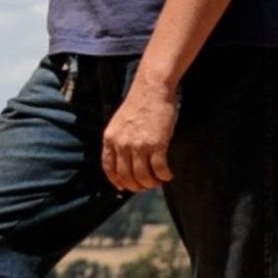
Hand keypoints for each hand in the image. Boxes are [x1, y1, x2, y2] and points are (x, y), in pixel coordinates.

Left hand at [101, 77, 177, 193]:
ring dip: (151, 183)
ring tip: (158, 181)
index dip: (116, 181)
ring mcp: (138, 145)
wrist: (151, 90)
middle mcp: (121, 144)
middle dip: (136, 186)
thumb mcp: (119, 123)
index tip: (123, 187)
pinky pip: (159, 169)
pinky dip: (164, 176)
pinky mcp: (156, 144)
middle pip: (126, 176)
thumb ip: (118, 140)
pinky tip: (168, 175)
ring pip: (143, 176)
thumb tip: (124, 160)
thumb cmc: (138, 105)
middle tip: (146, 186)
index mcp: (109, 139)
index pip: (109, 168)